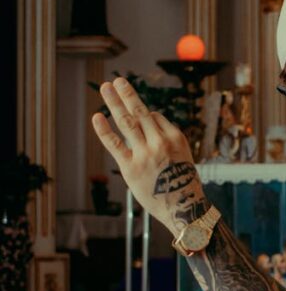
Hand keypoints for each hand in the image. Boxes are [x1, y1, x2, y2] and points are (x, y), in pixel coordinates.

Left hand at [92, 77, 207, 234]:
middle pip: (140, 112)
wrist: (185, 210)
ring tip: (106, 87)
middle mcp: (160, 142)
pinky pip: (115, 144)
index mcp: (176, 137)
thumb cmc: (183, 186)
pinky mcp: (131, 167)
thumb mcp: (183, 157)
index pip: (156, 117)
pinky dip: (105, 130)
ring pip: (128, 121)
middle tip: (117, 81)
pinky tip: (97, 116)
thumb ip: (166, 141)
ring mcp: (145, 153)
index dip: (147, 117)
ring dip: (115, 101)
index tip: (143, 121)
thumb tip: (148, 123)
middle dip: (127, 94)